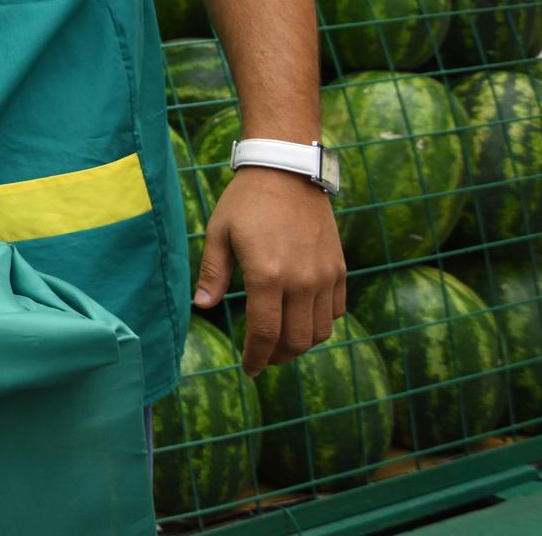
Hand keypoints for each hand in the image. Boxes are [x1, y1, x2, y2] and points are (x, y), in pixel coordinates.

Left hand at [194, 165, 346, 375]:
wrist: (287, 171)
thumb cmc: (246, 202)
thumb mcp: (219, 234)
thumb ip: (212, 274)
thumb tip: (202, 306)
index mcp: (267, 276)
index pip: (264, 334)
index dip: (256, 358)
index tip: (248, 369)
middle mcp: (301, 281)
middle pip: (296, 342)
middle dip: (277, 356)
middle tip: (262, 357)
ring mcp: (324, 276)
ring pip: (319, 332)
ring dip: (300, 344)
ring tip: (280, 341)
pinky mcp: (339, 268)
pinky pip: (335, 311)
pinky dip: (320, 323)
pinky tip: (301, 317)